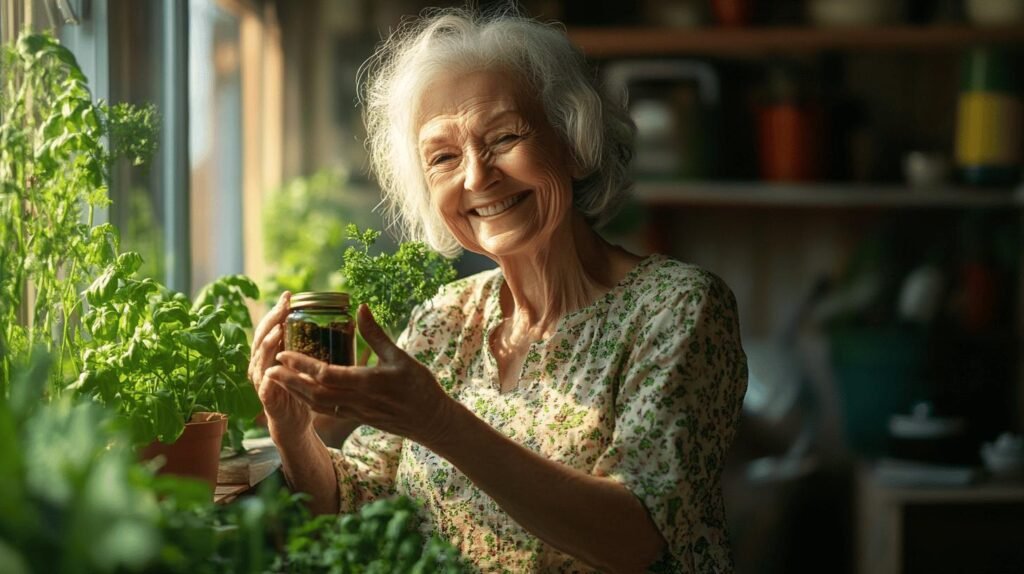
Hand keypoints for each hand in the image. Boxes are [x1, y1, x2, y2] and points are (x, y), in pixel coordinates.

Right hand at [248, 291, 312, 437]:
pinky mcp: (266, 398)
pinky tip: (271, 369)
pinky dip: (268, 375)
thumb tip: (332, 320)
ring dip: (267, 344)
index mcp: (271, 352)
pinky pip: (265, 385)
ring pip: (260, 358)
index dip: (278, 310)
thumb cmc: (300, 388)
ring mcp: (261, 380)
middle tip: (283, 306)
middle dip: (271, 320)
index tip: (289, 295)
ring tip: (277, 330)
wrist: (294, 421)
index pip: (271, 325)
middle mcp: (261, 363)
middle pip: (262, 337)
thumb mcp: (305, 361)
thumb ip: (309, 343)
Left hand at [266, 304, 455, 446]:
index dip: (302, 364)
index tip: (284, 351)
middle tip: (269, 367)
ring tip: (277, 380)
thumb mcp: (400, 356)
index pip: (326, 374)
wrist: (431, 421)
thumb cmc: (420, 387)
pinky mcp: (357, 418)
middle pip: (314, 392)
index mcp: (368, 382)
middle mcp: (357, 400)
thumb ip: (376, 333)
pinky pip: (327, 411)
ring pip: (317, 404)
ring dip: (295, 392)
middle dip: (289, 380)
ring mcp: (356, 412)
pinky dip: (309, 401)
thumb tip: (360, 308)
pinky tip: (300, 393)